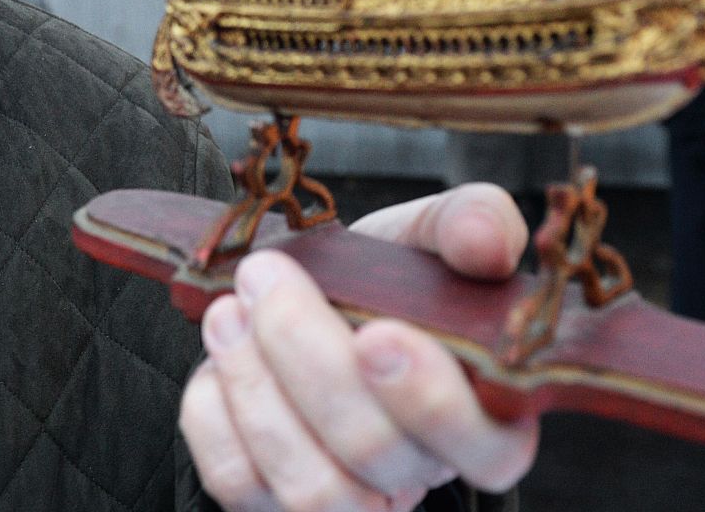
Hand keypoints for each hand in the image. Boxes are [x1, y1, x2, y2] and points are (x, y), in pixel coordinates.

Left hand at [178, 183, 537, 510]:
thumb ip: (469, 221)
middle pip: (377, 454)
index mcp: (484, 415)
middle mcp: (418, 472)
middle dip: (311, 359)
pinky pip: (239, 484)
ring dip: (257, 386)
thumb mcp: (429, 233)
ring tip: (231, 306)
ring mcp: (347, 499)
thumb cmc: (384, 275)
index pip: (488, 449)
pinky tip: (219, 351)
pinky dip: (216, 415)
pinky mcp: (270, 502)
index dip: (433, 403)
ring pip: (310, 487)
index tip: (377, 333)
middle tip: (267, 275)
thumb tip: (485, 241)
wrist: (308, 291)